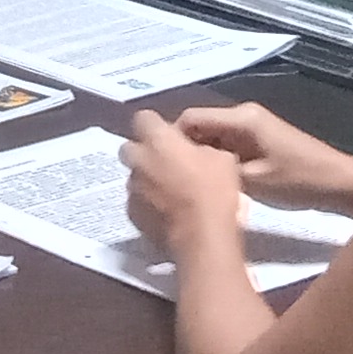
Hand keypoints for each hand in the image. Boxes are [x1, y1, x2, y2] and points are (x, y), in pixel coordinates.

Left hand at [121, 109, 248, 254]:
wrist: (202, 235)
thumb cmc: (214, 191)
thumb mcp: (221, 158)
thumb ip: (200, 147)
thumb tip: (195, 149)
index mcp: (158, 140)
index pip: (144, 117)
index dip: (157, 126)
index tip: (172, 137)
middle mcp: (138, 160)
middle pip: (131, 147)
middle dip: (145, 152)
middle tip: (167, 163)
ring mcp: (132, 188)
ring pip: (133, 175)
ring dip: (146, 178)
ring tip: (168, 191)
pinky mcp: (132, 213)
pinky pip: (136, 201)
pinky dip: (146, 202)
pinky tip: (165, 211)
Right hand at [171, 102, 352, 214]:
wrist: (340, 184)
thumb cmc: (298, 181)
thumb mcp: (253, 181)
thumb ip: (216, 170)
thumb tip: (185, 168)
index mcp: (241, 118)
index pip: (190, 118)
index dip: (171, 139)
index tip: (159, 165)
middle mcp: (244, 115)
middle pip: (200, 126)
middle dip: (184, 149)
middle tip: (171, 178)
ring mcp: (253, 126)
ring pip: (213, 137)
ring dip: (201, 157)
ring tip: (188, 182)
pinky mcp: (260, 139)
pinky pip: (228, 144)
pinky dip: (217, 160)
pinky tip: (213, 181)